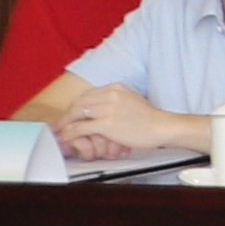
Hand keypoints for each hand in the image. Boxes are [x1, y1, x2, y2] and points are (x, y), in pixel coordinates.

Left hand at [60, 84, 192, 159]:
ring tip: (61, 131)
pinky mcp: (107, 124)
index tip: (71, 114)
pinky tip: (67, 137)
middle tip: (61, 124)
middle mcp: (111, 95)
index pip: (87, 94)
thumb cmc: (150, 118)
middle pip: (79, 102)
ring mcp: (109, 109)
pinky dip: (70, 133)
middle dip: (68, 114)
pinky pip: (81, 127)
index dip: (76, 105)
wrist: (163, 127)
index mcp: (116, 88)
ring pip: (77, 114)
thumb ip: (114, 101)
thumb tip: (100, 107)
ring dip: (66, 124)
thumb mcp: (131, 101)